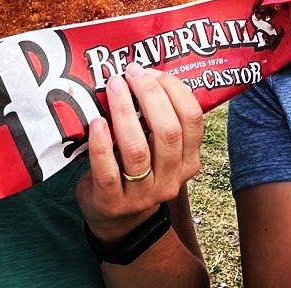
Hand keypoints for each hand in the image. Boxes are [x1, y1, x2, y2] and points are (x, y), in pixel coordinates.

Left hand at [76, 62, 203, 243]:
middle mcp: (171, 178)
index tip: (152, 72)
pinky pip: (108, 170)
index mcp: (189, 160)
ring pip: (138, 149)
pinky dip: (102, 143)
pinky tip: (97, 121)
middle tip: (132, 73)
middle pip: (168, 131)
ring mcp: (142, 194)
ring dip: (126, 111)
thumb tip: (146, 71)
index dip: (174, 90)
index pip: (192, 119)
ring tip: (114, 86)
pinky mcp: (112, 202)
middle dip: (150, 95)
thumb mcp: (160, 149)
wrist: (116, 218)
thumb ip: (161, 119)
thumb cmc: (139, 169)